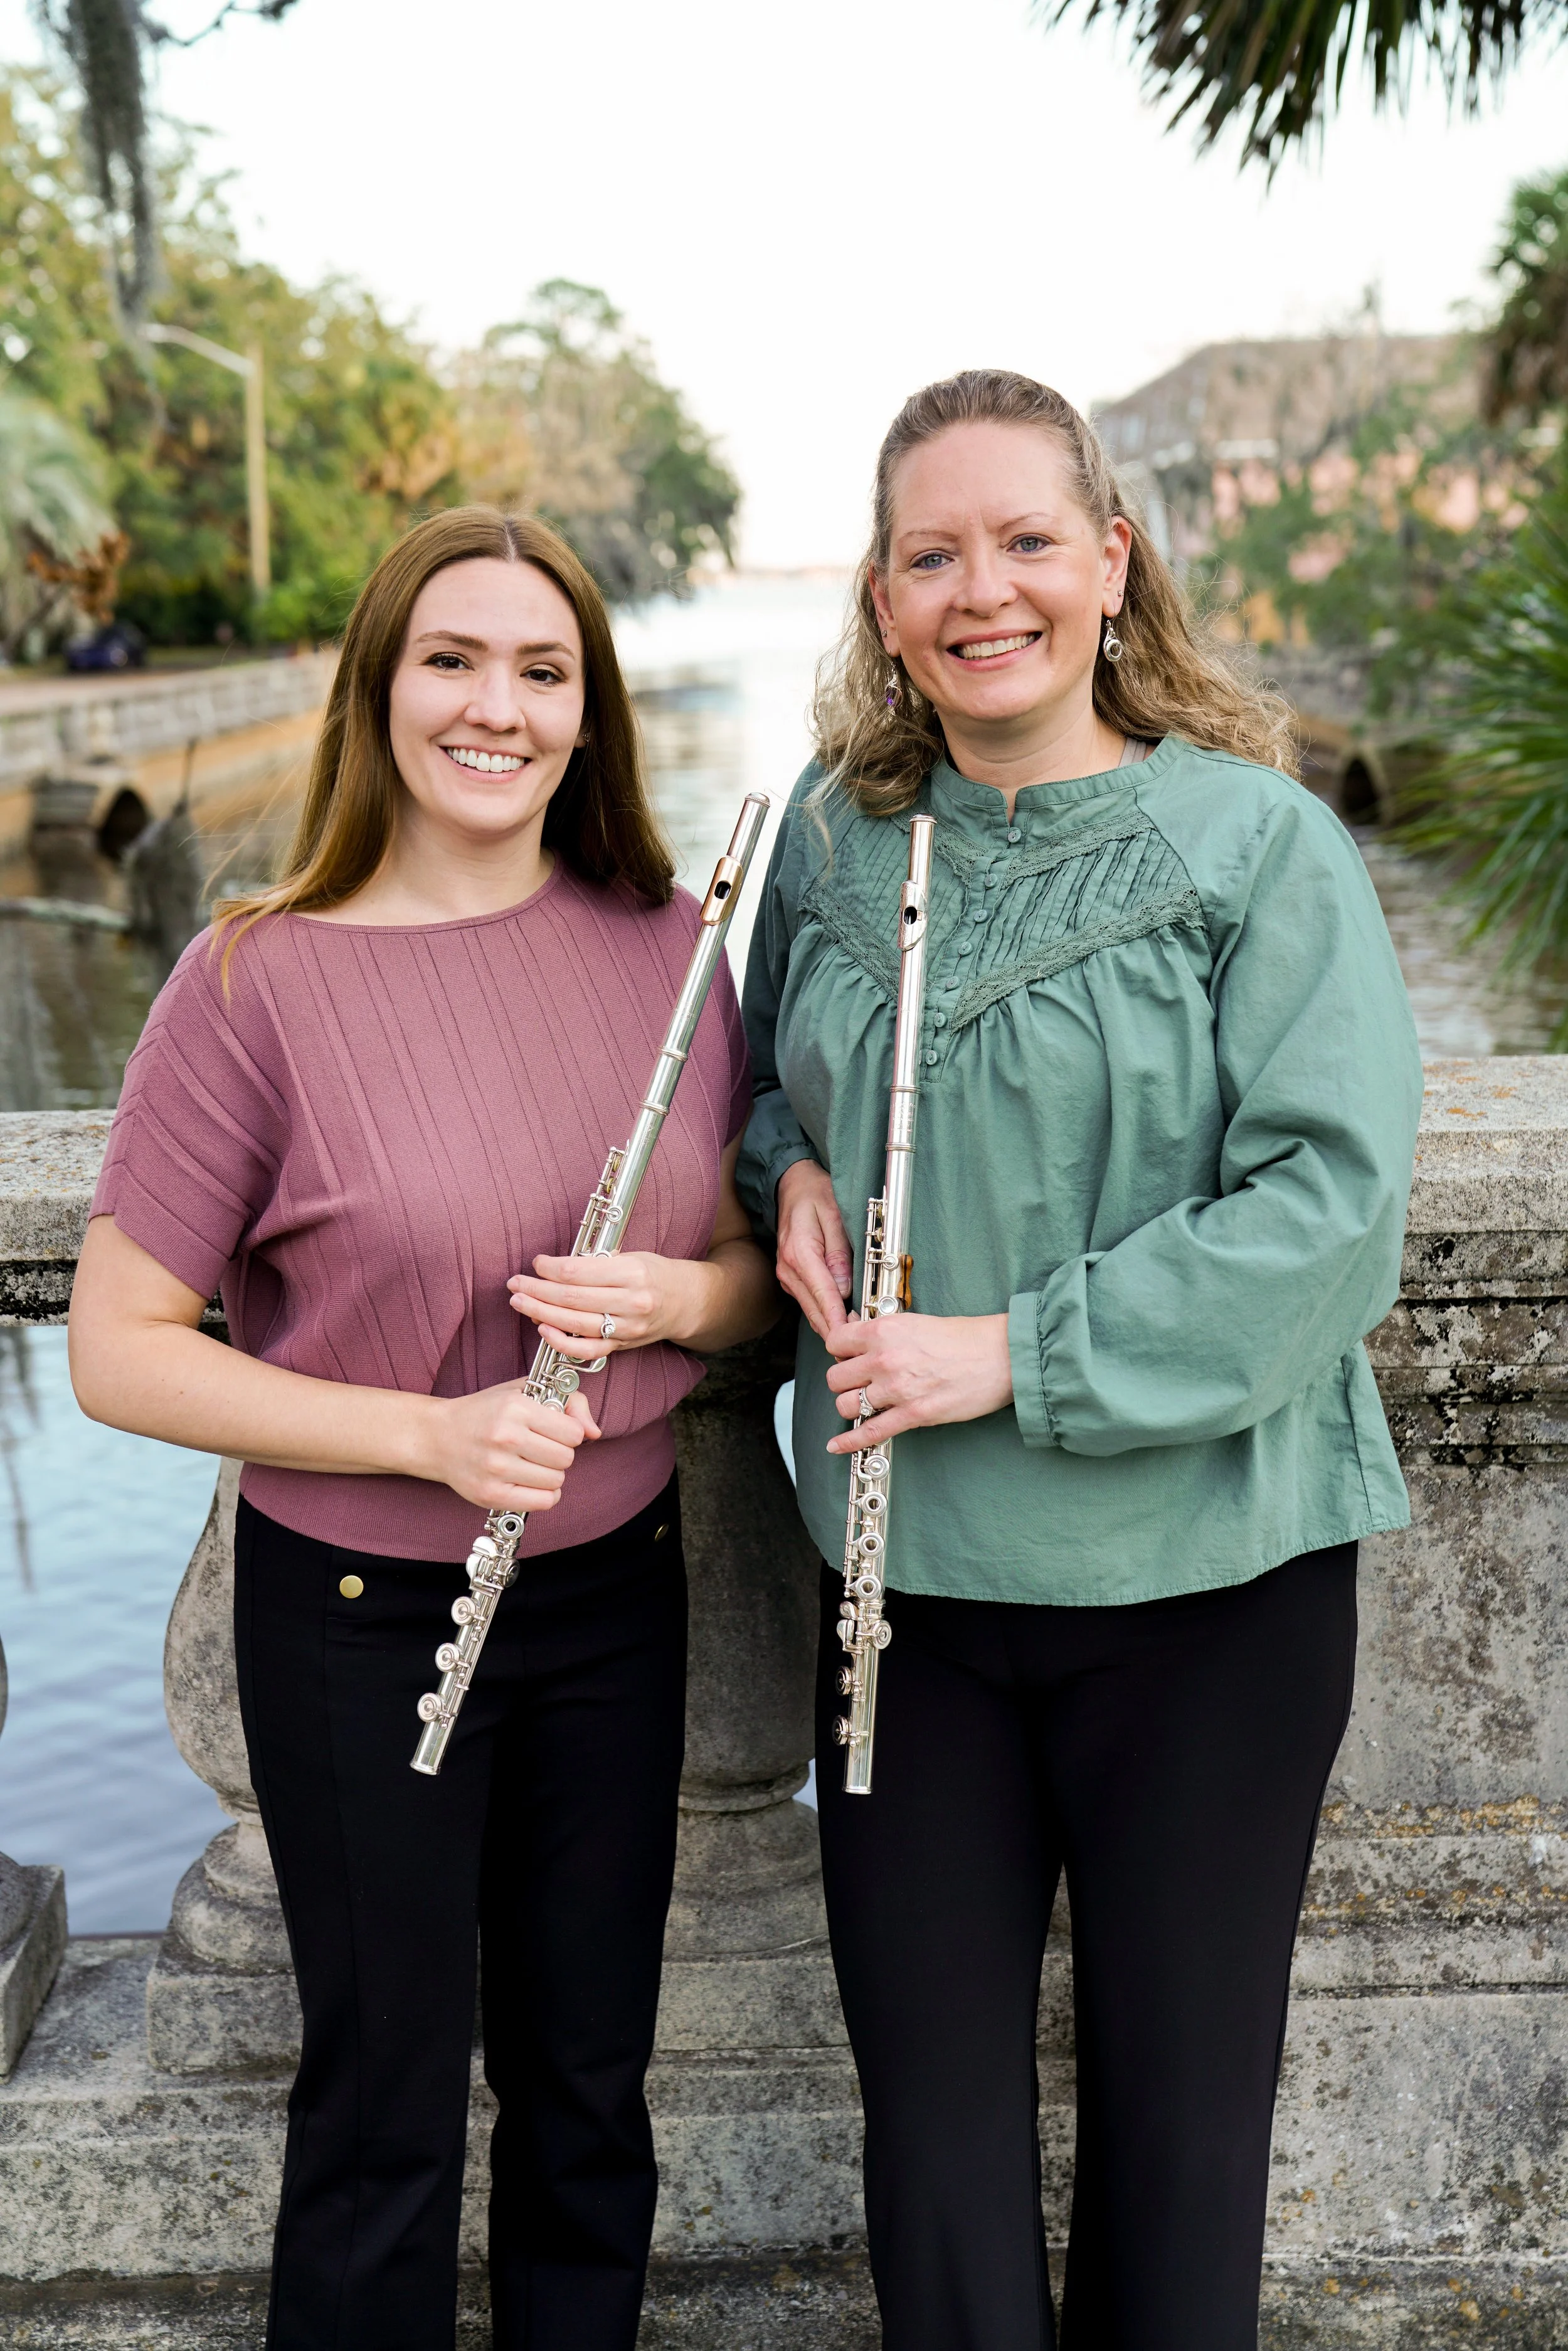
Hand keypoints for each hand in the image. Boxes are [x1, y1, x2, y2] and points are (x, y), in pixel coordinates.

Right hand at [421, 1380, 600, 1512]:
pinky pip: (542, 1502)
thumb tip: (594, 1433)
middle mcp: (505, 1437)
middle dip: (559, 1454)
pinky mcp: (491, 1494)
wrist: (438, 1437)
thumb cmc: (485, 1413)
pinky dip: (543, 1495)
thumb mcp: (524, 1392)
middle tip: (540, 1449)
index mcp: (515, 1408)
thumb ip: (568, 1403)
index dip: (568, 1433)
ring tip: (531, 1464)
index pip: (573, 1433)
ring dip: (550, 1475)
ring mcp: (496, 1468)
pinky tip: (531, 1482)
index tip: (553, 1432)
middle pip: (566, 1459)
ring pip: (556, 1482)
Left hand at [508, 1250, 719, 1356]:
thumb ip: (597, 1262)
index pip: (580, 1271)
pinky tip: (543, 1330)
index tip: (536, 1263)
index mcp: (633, 1272)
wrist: (685, 1302)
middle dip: (537, 1290)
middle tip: (515, 1283)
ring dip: (541, 1313)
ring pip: (575, 1324)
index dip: (551, 1268)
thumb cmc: (653, 1274)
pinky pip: (587, 1349)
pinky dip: (562, 1342)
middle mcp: (631, 1301)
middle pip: (572, 1298)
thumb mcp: (631, 1256)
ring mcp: (627, 1327)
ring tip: (520, 1302)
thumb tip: (555, 1266)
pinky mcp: (623, 1346)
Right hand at [776, 1159, 853, 1337]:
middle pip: (816, 1311)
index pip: (823, 1295)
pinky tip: (844, 1322)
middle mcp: (789, 1270)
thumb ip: (839, 1253)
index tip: (852, 1338)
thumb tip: (844, 1289)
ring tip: (857, 1340)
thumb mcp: (834, 1215)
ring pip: (812, 1311)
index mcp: (800, 1253)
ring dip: (832, 1326)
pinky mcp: (792, 1280)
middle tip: (862, 1348)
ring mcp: (788, 1277)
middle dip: (838, 1331)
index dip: (839, 1319)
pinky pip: (811, 1303)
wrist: (792, 1186)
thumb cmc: (816, 1195)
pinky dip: (826, 1314)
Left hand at [823, 1310, 1012, 1452]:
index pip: (835, 1343)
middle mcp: (884, 1359)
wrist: (1000, 1355)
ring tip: (866, 1404)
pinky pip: (870, 1432)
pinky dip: (849, 1442)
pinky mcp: (913, 1414)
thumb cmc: (965, 1337)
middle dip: (845, 1382)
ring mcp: (897, 1389)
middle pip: (836, 1378)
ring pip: (847, 1405)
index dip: (840, 1352)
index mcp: (884, 1330)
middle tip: (860, 1382)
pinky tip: (836, 1446)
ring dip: (853, 1407)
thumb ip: (884, 1331)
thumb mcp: (915, 1321)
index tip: (848, 1357)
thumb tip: (856, 1335)